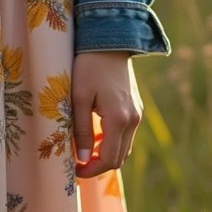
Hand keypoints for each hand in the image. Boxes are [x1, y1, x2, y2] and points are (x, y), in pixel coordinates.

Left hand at [71, 51, 141, 177]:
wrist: (110, 40)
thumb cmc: (89, 66)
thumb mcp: (79, 97)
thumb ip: (82, 129)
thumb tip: (83, 158)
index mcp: (119, 119)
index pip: (109, 159)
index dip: (91, 170)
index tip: (74, 171)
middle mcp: (133, 120)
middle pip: (119, 157)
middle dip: (98, 165)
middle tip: (77, 163)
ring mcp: (137, 114)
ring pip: (124, 147)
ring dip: (106, 153)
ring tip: (84, 149)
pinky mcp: (136, 107)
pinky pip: (126, 134)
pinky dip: (112, 140)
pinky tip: (96, 133)